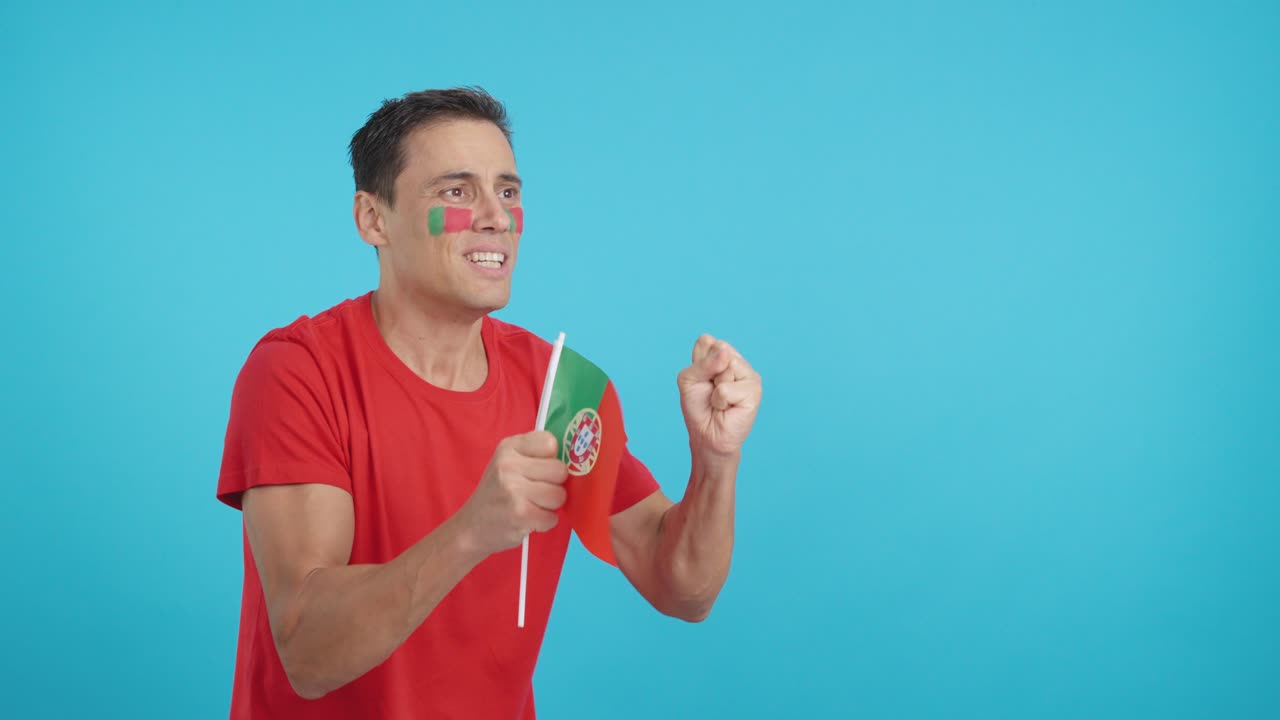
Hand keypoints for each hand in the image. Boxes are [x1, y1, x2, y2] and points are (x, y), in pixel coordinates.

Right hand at [456, 431, 567, 555]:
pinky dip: (545, 522)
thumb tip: (575, 457)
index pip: (550, 442)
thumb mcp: (508, 463)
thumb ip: (535, 455)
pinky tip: (529, 519)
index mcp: (509, 447)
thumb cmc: (498, 493)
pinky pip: (552, 517)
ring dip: (550, 506)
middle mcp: (509, 464)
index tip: (539, 470)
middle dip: (555, 485)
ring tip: (532, 506)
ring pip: (559, 495)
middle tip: (536, 492)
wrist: (471, 527)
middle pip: (560, 470)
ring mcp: (513, 489)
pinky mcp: (520, 514)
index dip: (551, 459)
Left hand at [677, 335, 762, 457]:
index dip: (697, 362)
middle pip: (719, 349)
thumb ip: (703, 362)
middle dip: (707, 373)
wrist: (706, 434)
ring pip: (726, 366)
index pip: (707, 341)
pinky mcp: (754, 391)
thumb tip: (726, 352)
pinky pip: (727, 388)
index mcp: (722, 354)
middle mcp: (738, 361)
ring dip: (715, 388)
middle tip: (711, 390)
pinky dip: (720, 401)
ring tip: (720, 400)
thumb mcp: (689, 379)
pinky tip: (727, 408)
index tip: (700, 379)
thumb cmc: (698, 406)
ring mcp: (749, 374)